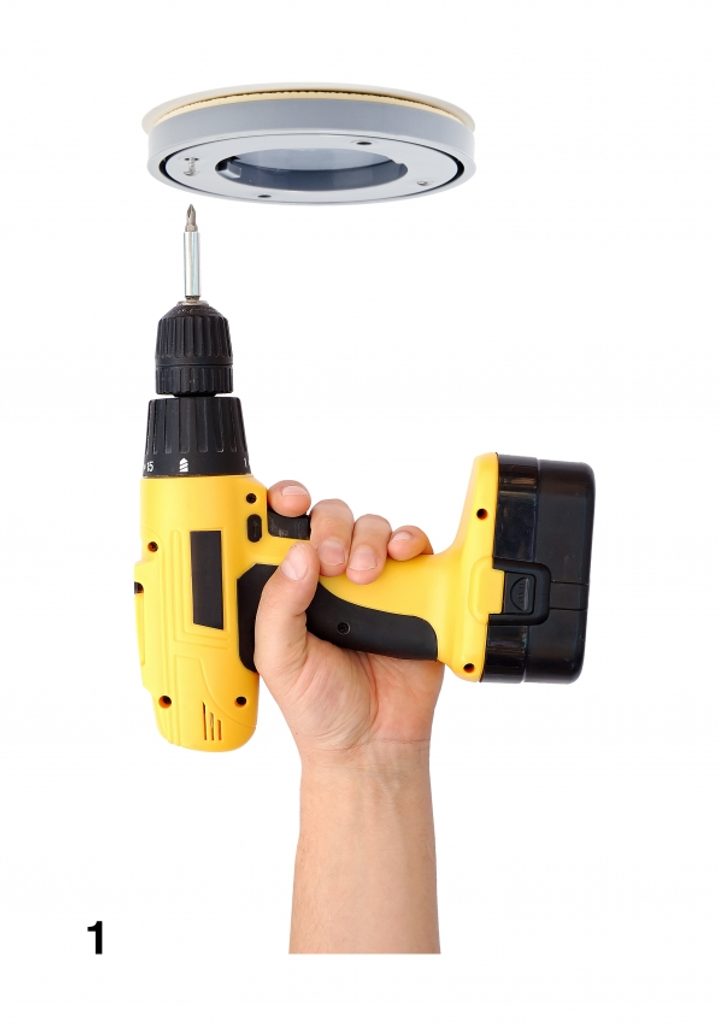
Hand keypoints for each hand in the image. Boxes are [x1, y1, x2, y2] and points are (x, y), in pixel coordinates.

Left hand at [254, 480, 443, 766]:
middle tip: (330, 559)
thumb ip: (279, 608)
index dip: (280, 504)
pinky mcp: (410, 589)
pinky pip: (414, 547)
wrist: (372, 743)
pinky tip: (401, 556)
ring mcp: (371, 581)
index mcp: (287, 589)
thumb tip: (298, 555)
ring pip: (370, 526)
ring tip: (364, 575)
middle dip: (330, 526)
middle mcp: (327, 578)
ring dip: (368, 539)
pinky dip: (409, 541)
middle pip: (329, 518)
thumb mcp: (280, 660)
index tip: (287, 502)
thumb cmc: (318, 706)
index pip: (280, 530)